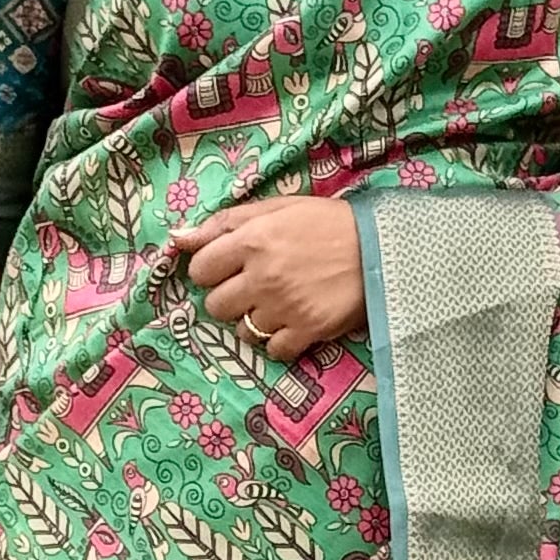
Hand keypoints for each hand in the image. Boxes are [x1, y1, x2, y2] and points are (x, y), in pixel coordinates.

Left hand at [180, 195, 366, 361]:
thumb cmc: (326, 223)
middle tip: (254, 288)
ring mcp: (284, 307)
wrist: (381, 246)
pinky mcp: (307, 330)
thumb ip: (224, 223)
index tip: (229, 268)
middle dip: (230, 298)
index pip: (200, 269)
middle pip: (215, 306)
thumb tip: (178, 239)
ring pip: (243, 332)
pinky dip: (281, 340)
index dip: (211, 270)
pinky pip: (273, 350)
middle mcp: (262, 276)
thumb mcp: (276, 209)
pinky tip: (294, 322)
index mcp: (251, 240)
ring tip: (278, 304)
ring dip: (255, 321)